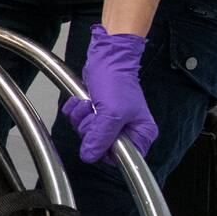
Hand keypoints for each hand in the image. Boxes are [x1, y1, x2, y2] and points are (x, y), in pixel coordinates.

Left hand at [61, 25, 156, 163]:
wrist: (106, 57)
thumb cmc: (116, 81)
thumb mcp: (111, 113)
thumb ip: (101, 138)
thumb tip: (89, 156)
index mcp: (141, 133)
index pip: (122, 158)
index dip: (106, 149)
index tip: (100, 134)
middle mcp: (127, 130)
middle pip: (101, 146)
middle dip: (90, 129)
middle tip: (95, 113)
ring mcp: (111, 121)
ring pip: (87, 134)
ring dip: (81, 118)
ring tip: (89, 103)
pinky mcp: (96, 112)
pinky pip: (78, 121)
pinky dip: (75, 111)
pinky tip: (81, 100)